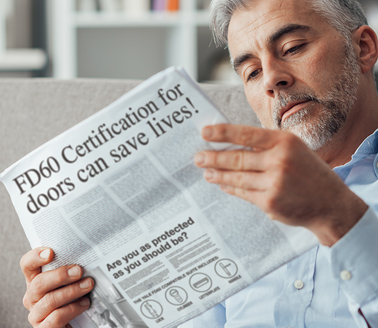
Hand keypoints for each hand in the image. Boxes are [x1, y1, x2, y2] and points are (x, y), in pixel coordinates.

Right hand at [20, 247, 93, 327]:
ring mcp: (37, 314)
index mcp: (37, 280)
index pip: (27, 265)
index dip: (35, 257)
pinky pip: (55, 318)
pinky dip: (72, 309)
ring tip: (88, 285)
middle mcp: (33, 297)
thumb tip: (86, 254)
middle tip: (79, 270)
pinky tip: (84, 303)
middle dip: (61, 275)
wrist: (78, 322)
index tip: (50, 252)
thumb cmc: (74, 298)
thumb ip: (72, 268)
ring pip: (49, 300)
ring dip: (72, 291)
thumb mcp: (72, 280)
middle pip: (38, 283)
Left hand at [194, 124, 367, 245]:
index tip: (204, 132)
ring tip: (206, 171)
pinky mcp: (269, 202)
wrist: (331, 204)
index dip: (222, 133)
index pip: (246, 134)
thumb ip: (266, 147)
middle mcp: (279, 160)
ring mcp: (274, 183)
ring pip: (237, 177)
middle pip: (237, 157)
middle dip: (213, 157)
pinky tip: (222, 184)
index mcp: (284, 142)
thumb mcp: (294, 150)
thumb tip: (232, 146)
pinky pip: (243, 192)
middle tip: (198, 157)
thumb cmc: (309, 173)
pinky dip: (230, 187)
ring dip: (217, 174)